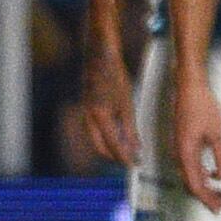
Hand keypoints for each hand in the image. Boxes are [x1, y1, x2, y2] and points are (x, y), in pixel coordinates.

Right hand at [74, 46, 139, 166]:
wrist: (99, 55)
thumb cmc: (114, 75)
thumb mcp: (127, 103)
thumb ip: (129, 128)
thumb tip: (135, 148)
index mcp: (100, 116)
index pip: (113, 146)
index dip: (125, 158)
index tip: (134, 165)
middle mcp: (89, 117)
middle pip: (100, 147)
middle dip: (114, 156)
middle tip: (129, 160)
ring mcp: (85, 112)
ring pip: (96, 139)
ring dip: (109, 146)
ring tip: (126, 148)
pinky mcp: (86, 107)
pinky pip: (94, 128)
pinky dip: (105, 135)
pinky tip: (117, 132)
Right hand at [172, 71, 220, 211]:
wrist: (189, 88)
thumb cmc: (203, 107)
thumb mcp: (217, 134)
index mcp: (186, 154)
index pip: (195, 184)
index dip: (208, 199)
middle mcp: (179, 155)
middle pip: (190, 184)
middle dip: (206, 196)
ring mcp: (179, 150)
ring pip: (189, 176)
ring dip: (204, 187)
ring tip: (220, 193)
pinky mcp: (182, 145)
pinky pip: (190, 167)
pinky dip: (201, 175)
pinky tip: (214, 174)